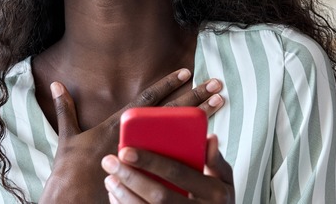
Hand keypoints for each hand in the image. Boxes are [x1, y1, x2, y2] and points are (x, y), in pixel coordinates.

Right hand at [39, 69, 224, 202]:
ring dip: (202, 118)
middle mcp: (136, 140)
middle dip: (194, 96)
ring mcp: (146, 159)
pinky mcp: (152, 178)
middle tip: (216, 82)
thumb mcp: (67, 138)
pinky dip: (195, 153)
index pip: (147, 100)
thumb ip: (65, 109)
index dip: (166, 84)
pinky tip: (212, 142)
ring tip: (220, 102)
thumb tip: (56, 84)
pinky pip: (179, 164)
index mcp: (117, 127)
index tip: (187, 71)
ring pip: (181, 134)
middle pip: (172, 113)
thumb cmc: (69, 173)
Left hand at [101, 134, 234, 202]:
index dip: (151, 161)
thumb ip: (216, 160)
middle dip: (131, 177)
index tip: (126, 150)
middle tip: (109, 161)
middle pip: (159, 196)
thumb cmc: (217, 201)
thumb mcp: (225, 181)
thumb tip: (209, 137)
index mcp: (215, 193)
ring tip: (110, 178)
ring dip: (124, 195)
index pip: (179, 173)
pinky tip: (116, 196)